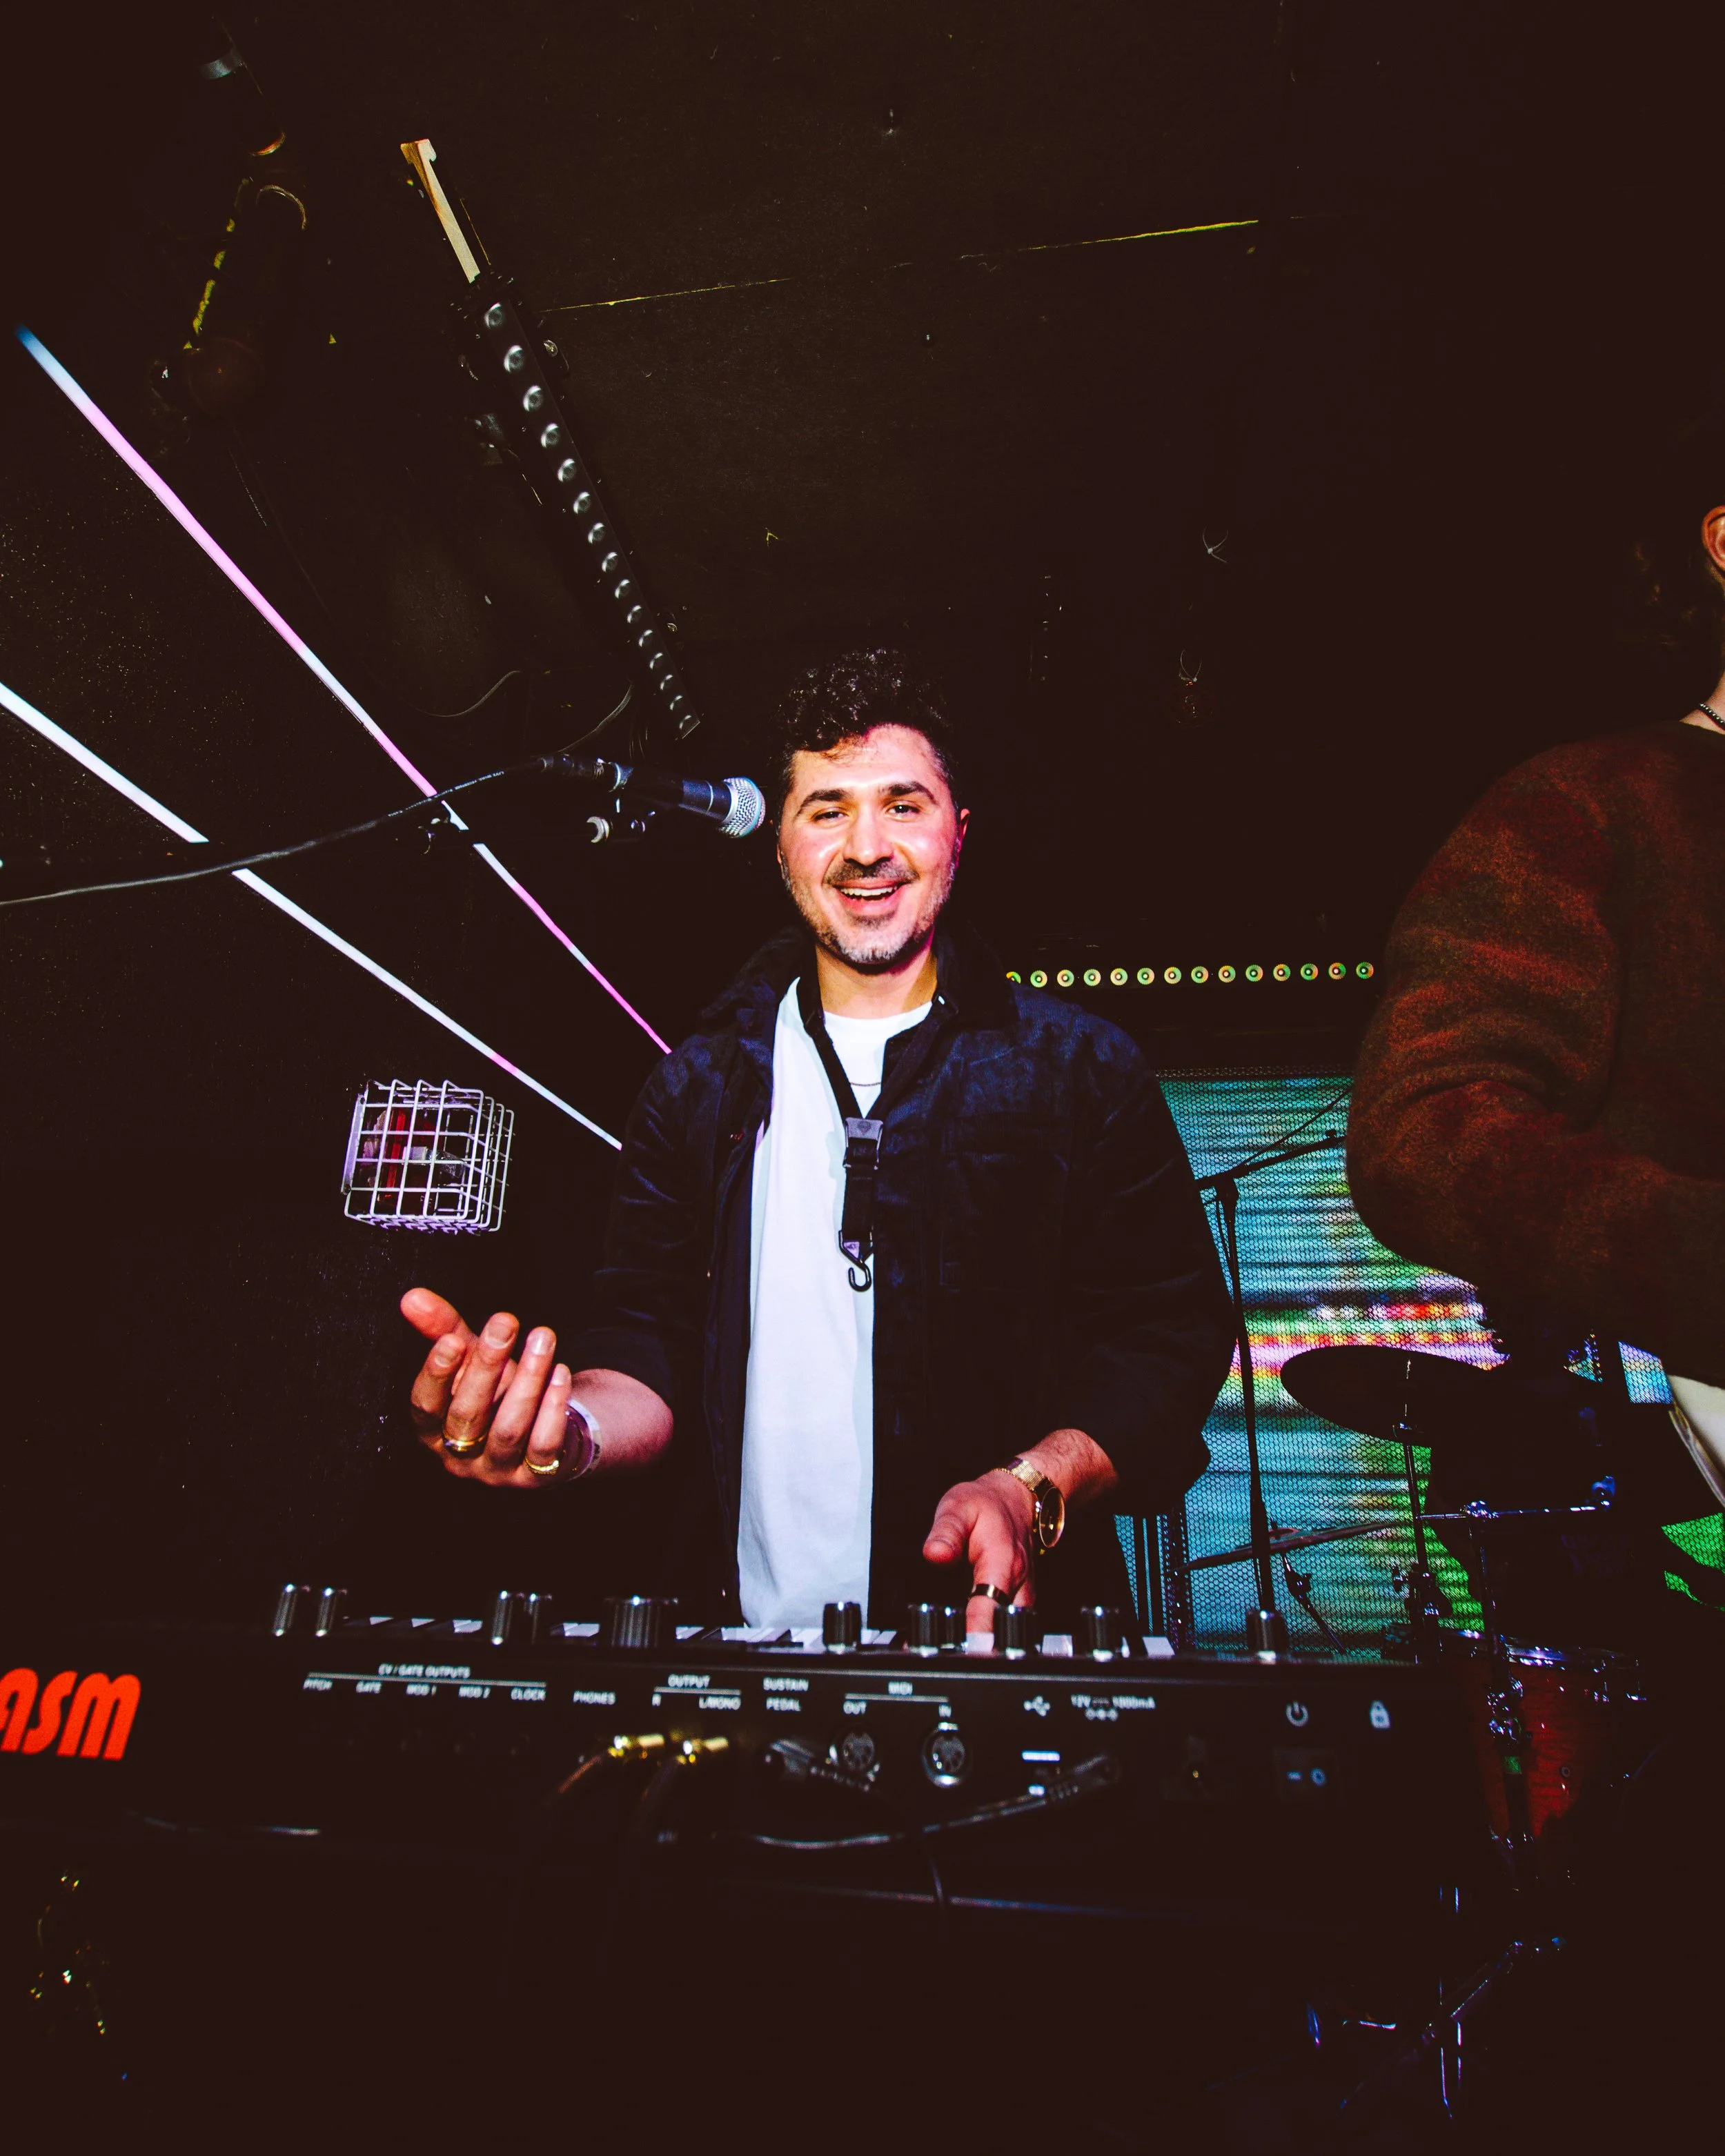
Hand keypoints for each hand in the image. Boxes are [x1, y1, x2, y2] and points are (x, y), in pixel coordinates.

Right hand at [401, 1287, 577, 1486]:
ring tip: (543, 1338)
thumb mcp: (468, 1359)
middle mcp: (459, 1457)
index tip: (453, 1339)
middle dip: (487, 1365)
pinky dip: (554, 1408)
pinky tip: (561, 1373)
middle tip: (505, 1321)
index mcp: (433, 1430)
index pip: (425, 1406)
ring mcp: (497, 1471)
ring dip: (528, 1379)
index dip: (436, 1375)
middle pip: (468, 1414)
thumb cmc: (495, 1389)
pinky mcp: (535, 1476)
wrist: (542, 1425)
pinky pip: (544, 1444)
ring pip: (509, 1429)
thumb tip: (412, 1297)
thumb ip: (441, 1329)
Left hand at [922, 1471, 1036, 1644]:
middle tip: (940, 1658)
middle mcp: (1018, 1587)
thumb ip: (945, 1533)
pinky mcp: (1018, 1604)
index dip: (975, 1635)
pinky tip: (958, 1643)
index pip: (990, 1609)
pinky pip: (1003, 1628)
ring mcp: (1021, 1599)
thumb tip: (935, 1555)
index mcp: (1003, 1564)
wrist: (1016, 1501)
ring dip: (980, 1647)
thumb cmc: (986, 1506)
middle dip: (975, 1650)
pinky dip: (984, 1638)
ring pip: (1005, 1635)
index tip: (958, 1652)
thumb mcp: (959, 1507)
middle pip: (1002, 1632)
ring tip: (944, 1655)